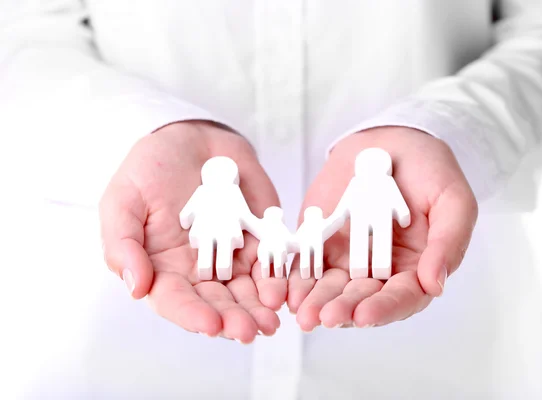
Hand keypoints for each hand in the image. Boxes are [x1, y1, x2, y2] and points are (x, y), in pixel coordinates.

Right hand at [99, 121, 284, 342]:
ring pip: (247, 290)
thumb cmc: (149, 169)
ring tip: (271, 319)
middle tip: (250, 331)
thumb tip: (135, 287)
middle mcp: (198, 271)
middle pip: (216, 303)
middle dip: (233, 319)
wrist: (190, 138)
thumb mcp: (123, 200)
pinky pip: (269, 262)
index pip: (176, 301)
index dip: (192, 316)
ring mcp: (230, 256)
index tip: (211, 325)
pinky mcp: (257, 239)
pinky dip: (277, 277)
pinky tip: (284, 289)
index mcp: (163, 268)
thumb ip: (122, 243)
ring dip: (259, 307)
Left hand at [287, 127, 477, 329]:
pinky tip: (286, 289)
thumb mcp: (453, 201)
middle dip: (342, 310)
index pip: (401, 298)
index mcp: (415, 268)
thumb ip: (448, 242)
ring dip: (316, 301)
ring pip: (330, 287)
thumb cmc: (430, 171)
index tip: (364, 315)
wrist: (391, 139)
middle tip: (324, 318)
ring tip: (302, 311)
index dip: (384, 309)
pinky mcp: (321, 241)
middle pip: (361, 298)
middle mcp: (380, 271)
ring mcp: (348, 257)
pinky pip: (306, 263)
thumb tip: (434, 285)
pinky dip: (296, 277)